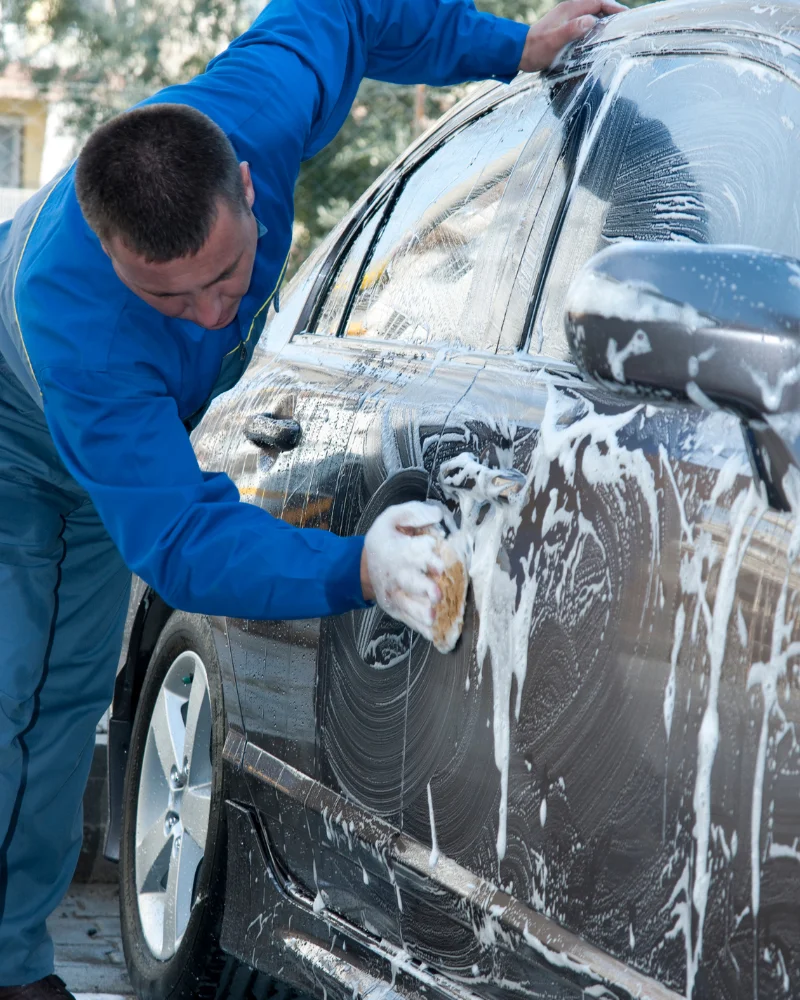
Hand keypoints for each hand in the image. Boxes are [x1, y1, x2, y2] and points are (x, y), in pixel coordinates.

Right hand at [361, 501, 446, 639]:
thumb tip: (437, 515)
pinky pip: (408, 619)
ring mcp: (395, 594)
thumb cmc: (386, 540)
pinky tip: (434, 633)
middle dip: (423, 587)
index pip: (411, 551)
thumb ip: (413, 513)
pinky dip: (420, 627)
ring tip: (432, 617)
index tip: (439, 563)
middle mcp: (396, 574)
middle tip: (436, 594)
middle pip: (409, 581)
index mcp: (396, 549)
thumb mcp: (392, 518)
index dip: (425, 556)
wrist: (363, 566)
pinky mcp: (397, 609)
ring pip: (407, 604)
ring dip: (420, 611)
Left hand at [519, 0, 625, 71]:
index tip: (626, 15)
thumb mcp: (555, 41)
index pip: (598, 1)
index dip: (614, 7)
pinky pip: (585, 20)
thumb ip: (572, 30)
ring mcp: (567, 17)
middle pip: (597, 5)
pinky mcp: (564, 25)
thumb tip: (590, 21)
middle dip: (612, 11)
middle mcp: (570, 9)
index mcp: (571, 8)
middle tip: (625, 23)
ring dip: (604, 18)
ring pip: (592, 12)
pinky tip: (598, 35)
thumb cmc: (536, 49)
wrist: (519, 52)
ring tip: (616, 29)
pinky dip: (595, 24)